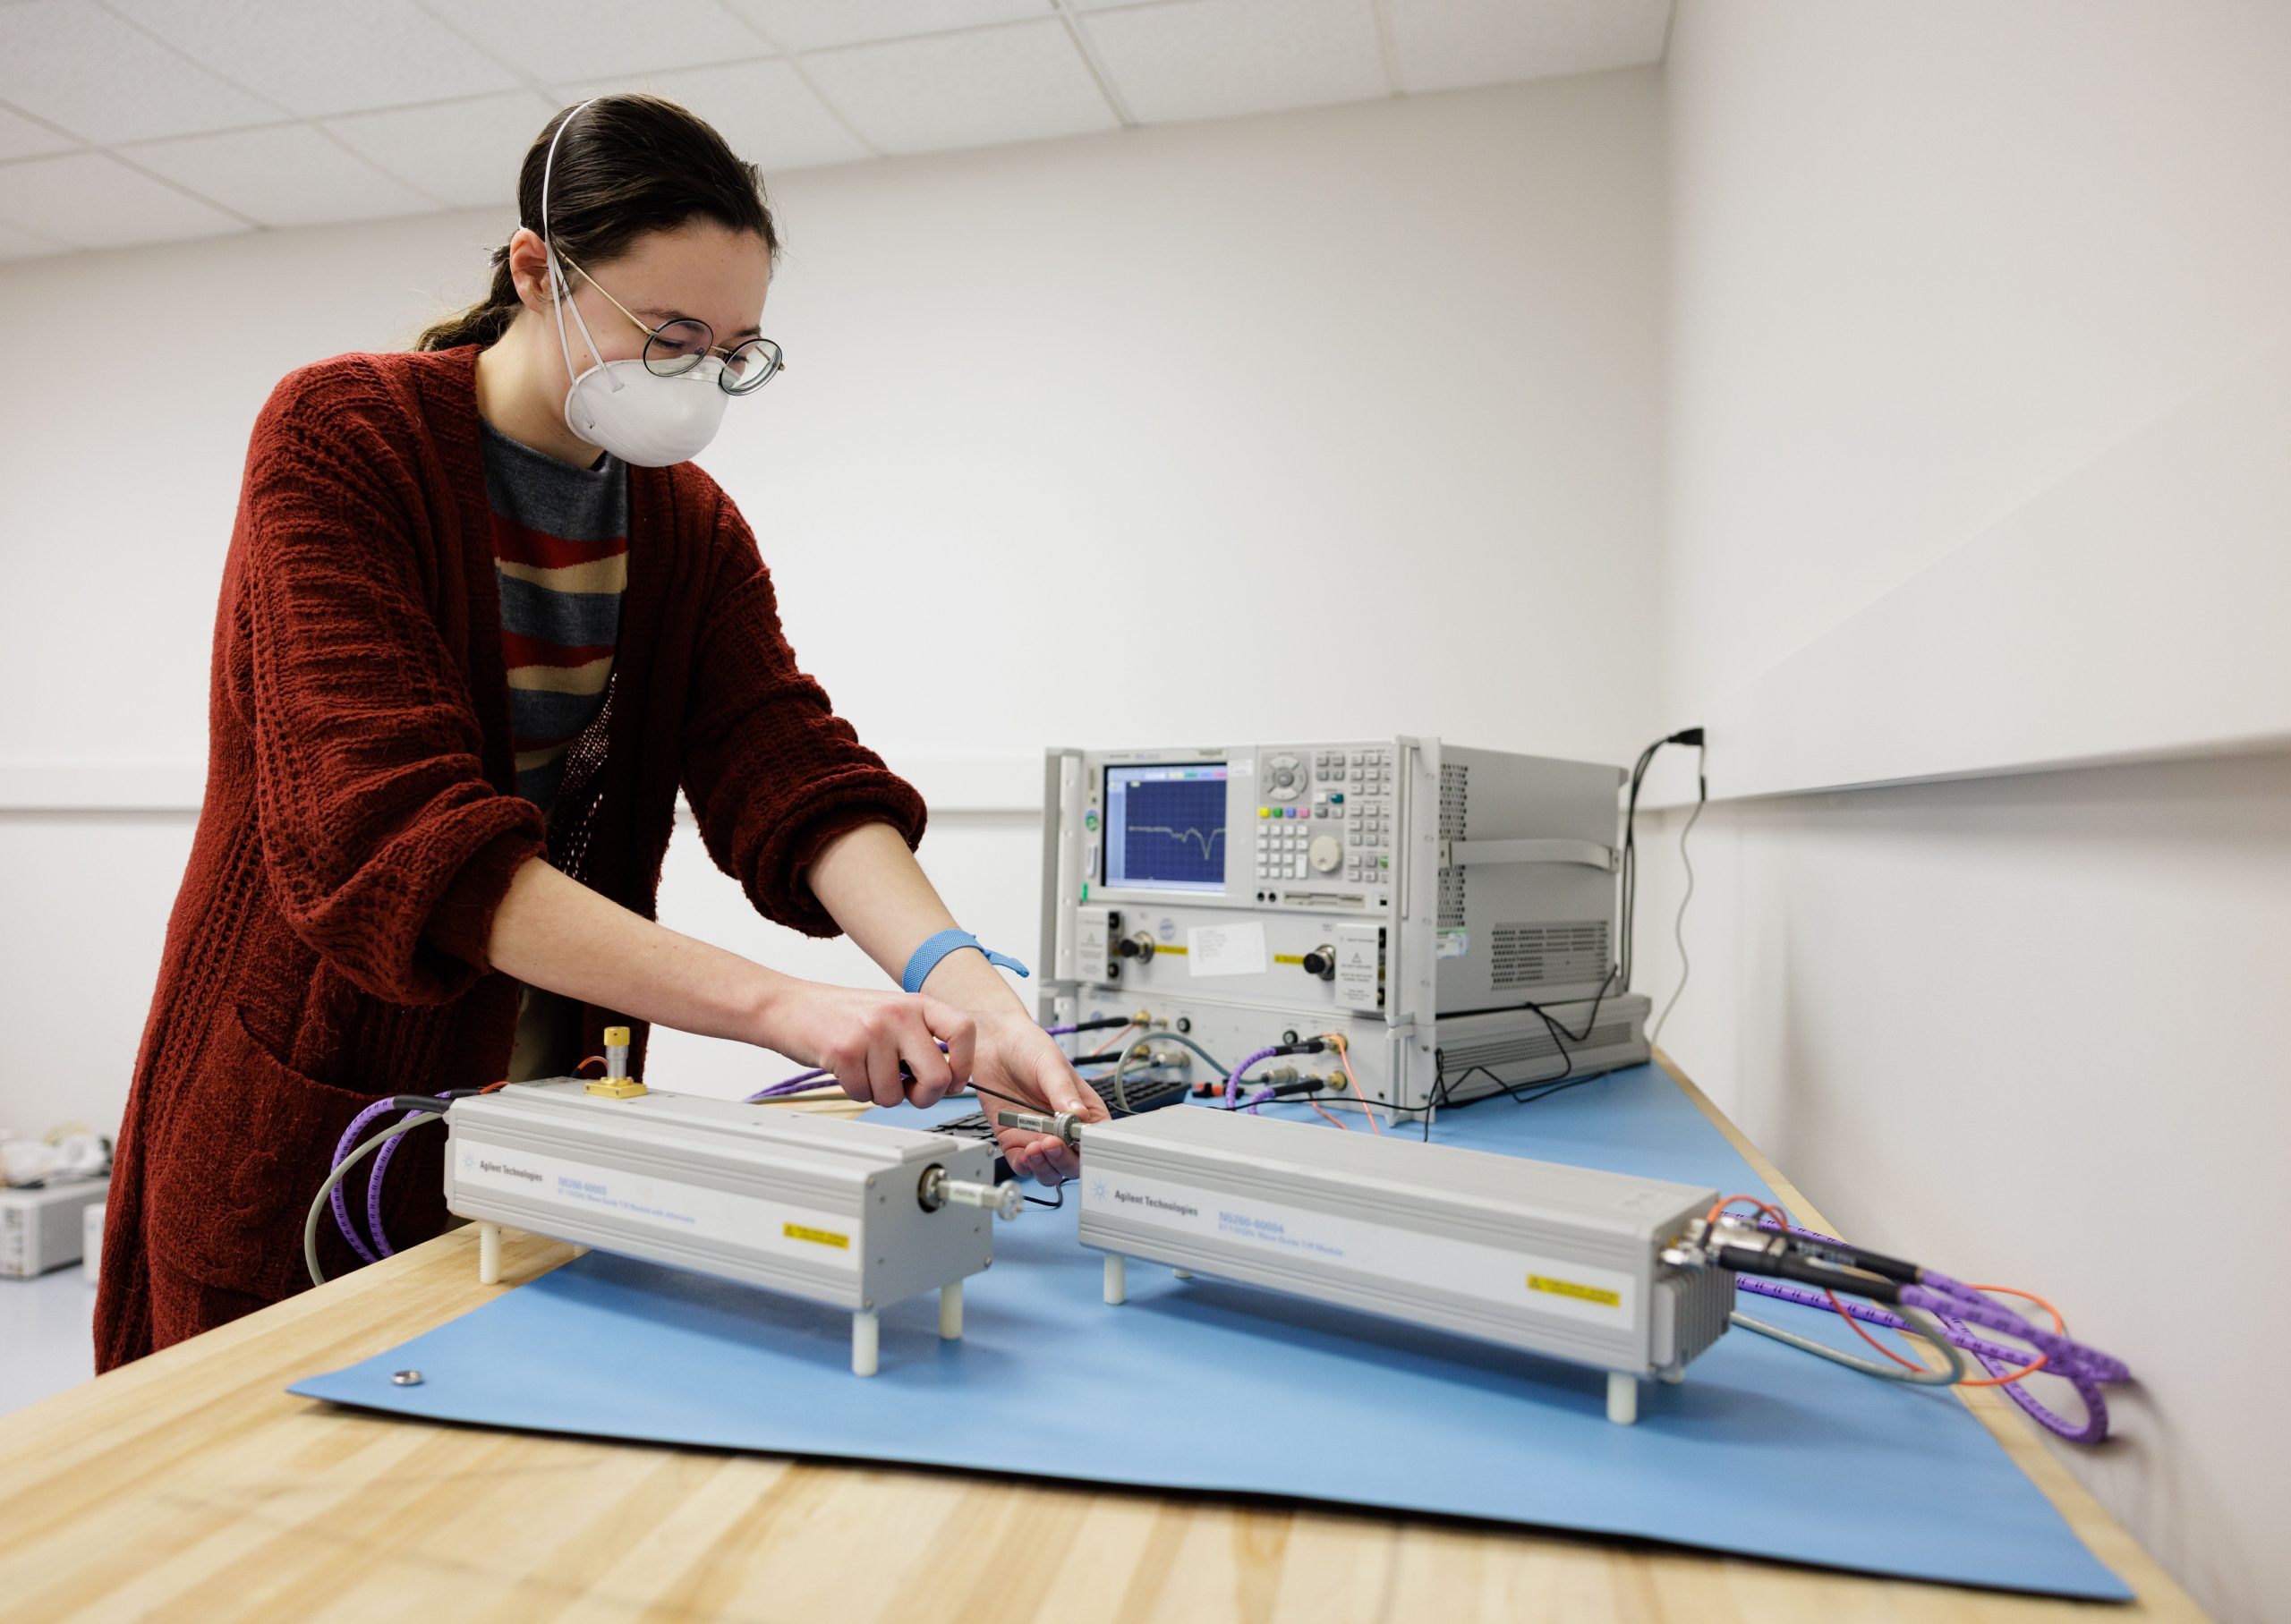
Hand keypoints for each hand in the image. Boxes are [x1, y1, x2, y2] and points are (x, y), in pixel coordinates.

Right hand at [759, 980, 975, 1108]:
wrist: (790, 1007)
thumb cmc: (843, 1016)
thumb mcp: (891, 1013)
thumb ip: (921, 1038)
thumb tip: (951, 1079)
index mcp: (916, 1003)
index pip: (963, 1032)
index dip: (963, 1065)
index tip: (951, 1080)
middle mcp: (899, 1014)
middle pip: (937, 1077)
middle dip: (923, 1097)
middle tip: (907, 1091)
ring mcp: (872, 1032)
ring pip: (895, 1096)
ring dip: (880, 1093)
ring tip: (865, 1069)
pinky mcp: (846, 1052)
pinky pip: (865, 1095)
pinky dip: (856, 1092)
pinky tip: (847, 1070)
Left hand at [963, 1008, 1108, 1184]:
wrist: (995, 1044)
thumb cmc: (1029, 1047)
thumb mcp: (1051, 1065)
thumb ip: (1063, 1091)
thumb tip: (1078, 1114)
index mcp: (1084, 1111)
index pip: (1096, 1139)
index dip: (1090, 1147)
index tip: (1078, 1141)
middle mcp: (1064, 1130)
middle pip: (1074, 1162)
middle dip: (1064, 1159)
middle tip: (1052, 1142)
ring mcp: (1039, 1137)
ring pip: (1051, 1171)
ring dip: (1046, 1166)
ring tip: (1036, 1147)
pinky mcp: (1015, 1142)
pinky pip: (1023, 1165)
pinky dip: (1025, 1165)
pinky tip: (1025, 1151)